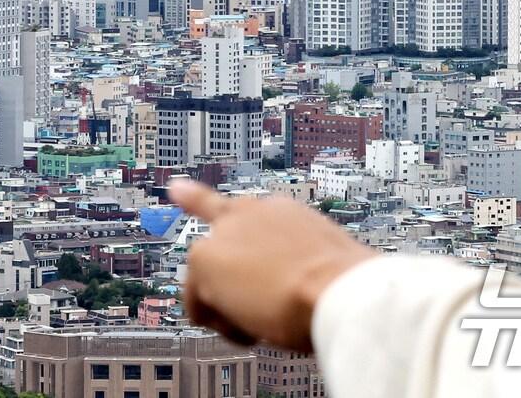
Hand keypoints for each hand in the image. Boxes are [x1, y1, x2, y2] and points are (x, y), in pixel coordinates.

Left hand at [169, 178, 376, 351]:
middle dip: (223, 280)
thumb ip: (297, 265)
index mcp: (281, 212)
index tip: (176, 189)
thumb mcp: (326, 265)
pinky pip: (197, 307)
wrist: (339, 289)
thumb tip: (293, 289)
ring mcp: (224, 233)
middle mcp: (248, 213)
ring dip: (231, 311)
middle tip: (248, 306)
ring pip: (207, 283)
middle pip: (213, 247)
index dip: (200, 199)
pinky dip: (220, 326)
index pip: (239, 208)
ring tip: (266, 323)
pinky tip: (251, 330)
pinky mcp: (204, 258)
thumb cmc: (344, 287)